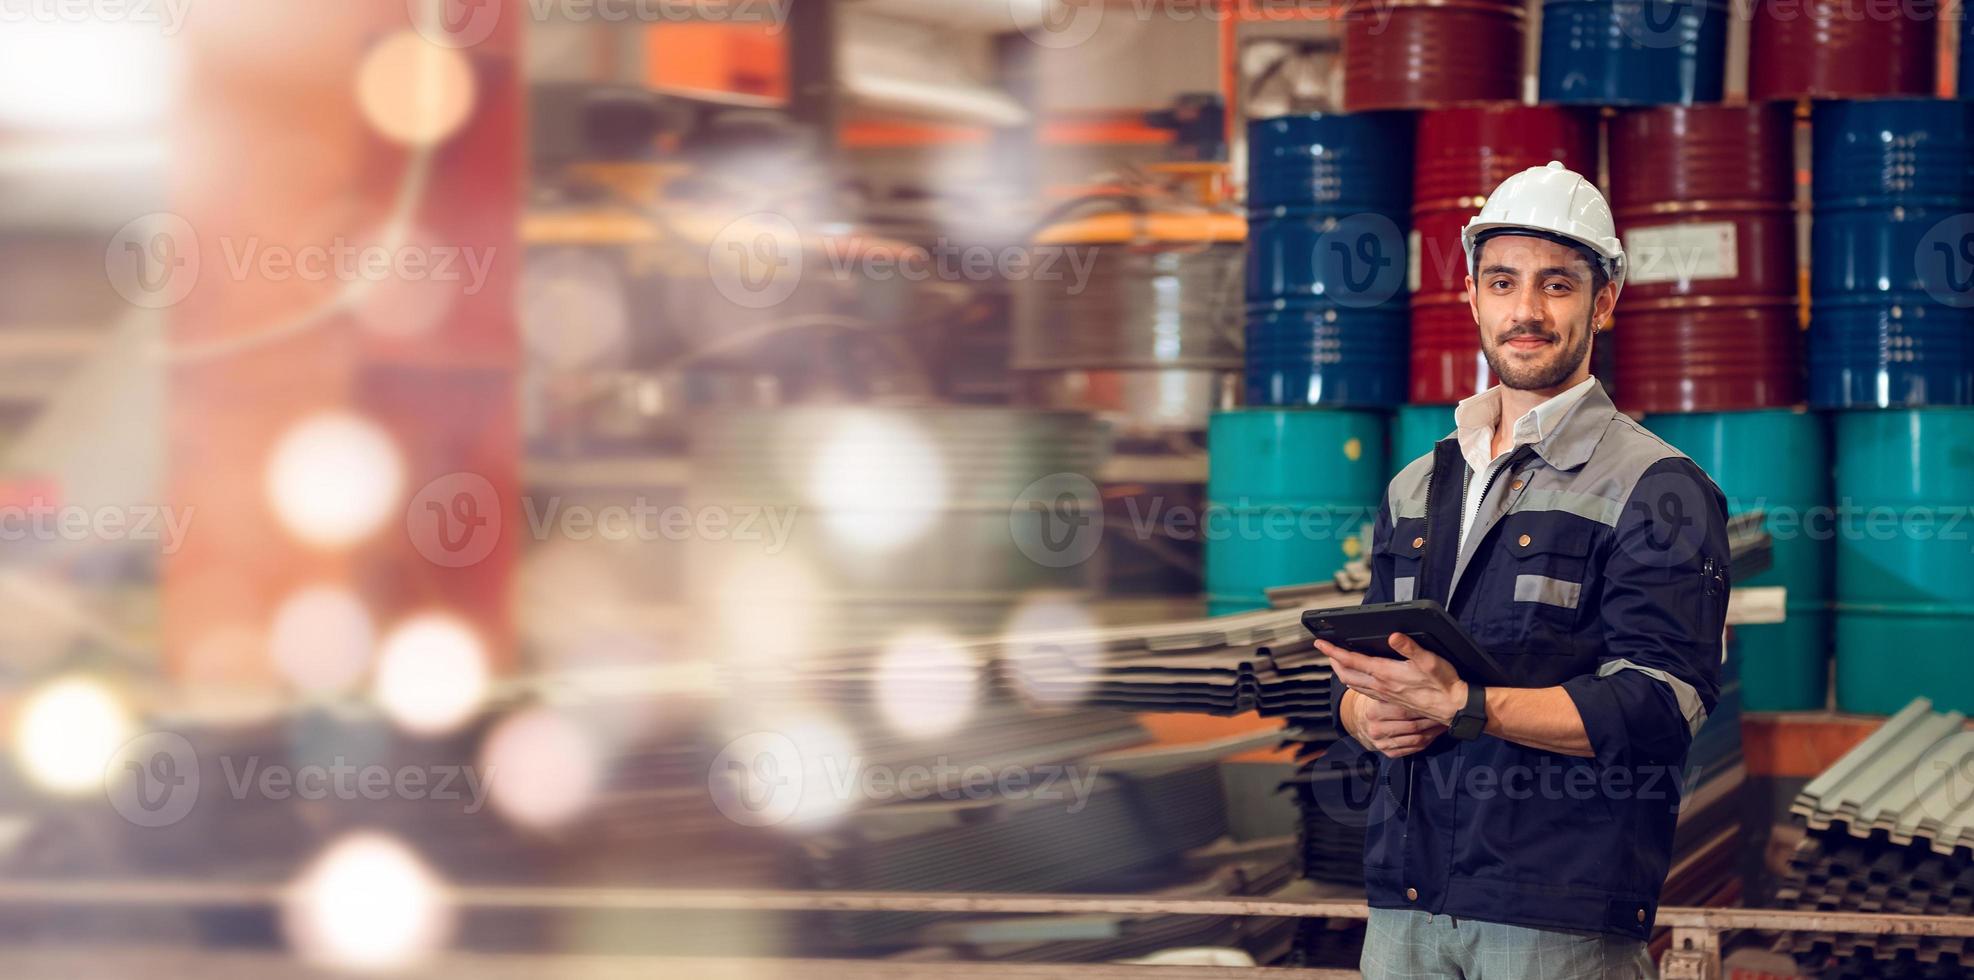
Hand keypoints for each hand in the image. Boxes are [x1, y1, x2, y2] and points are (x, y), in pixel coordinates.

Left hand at [1316, 632, 1468, 727]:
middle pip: (1346, 674)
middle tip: (1325, 649)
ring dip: (1341, 672)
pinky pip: (1363, 691)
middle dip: (1332, 661)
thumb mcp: (1430, 660)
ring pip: (1353, 684)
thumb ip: (1410, 647)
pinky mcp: (1390, 700)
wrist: (1451, 708)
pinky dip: (1353, 682)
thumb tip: (1393, 635)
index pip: (1351, 660)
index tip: (1320, 642)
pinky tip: (1357, 679)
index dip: (1333, 651)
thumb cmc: (1443, 684)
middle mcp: (1380, 686)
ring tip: (1336, 661)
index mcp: (1386, 674)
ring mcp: (1384, 695)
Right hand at [1351, 694, 1446, 757]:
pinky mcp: (1389, 753)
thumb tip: (1416, 672)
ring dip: (1433, 731)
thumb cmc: (1377, 702)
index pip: (1404, 710)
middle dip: (1432, 720)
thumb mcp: (1380, 692)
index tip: (1439, 701)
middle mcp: (1376, 729)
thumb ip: (1394, 687)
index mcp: (1374, 711)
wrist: (1360, 722)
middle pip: (1412, 726)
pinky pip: (1414, 748)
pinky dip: (1428, 741)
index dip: (1424, 707)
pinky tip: (1434, 732)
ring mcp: (1382, 743)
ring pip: (1416, 739)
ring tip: (1443, 722)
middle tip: (1446, 713)